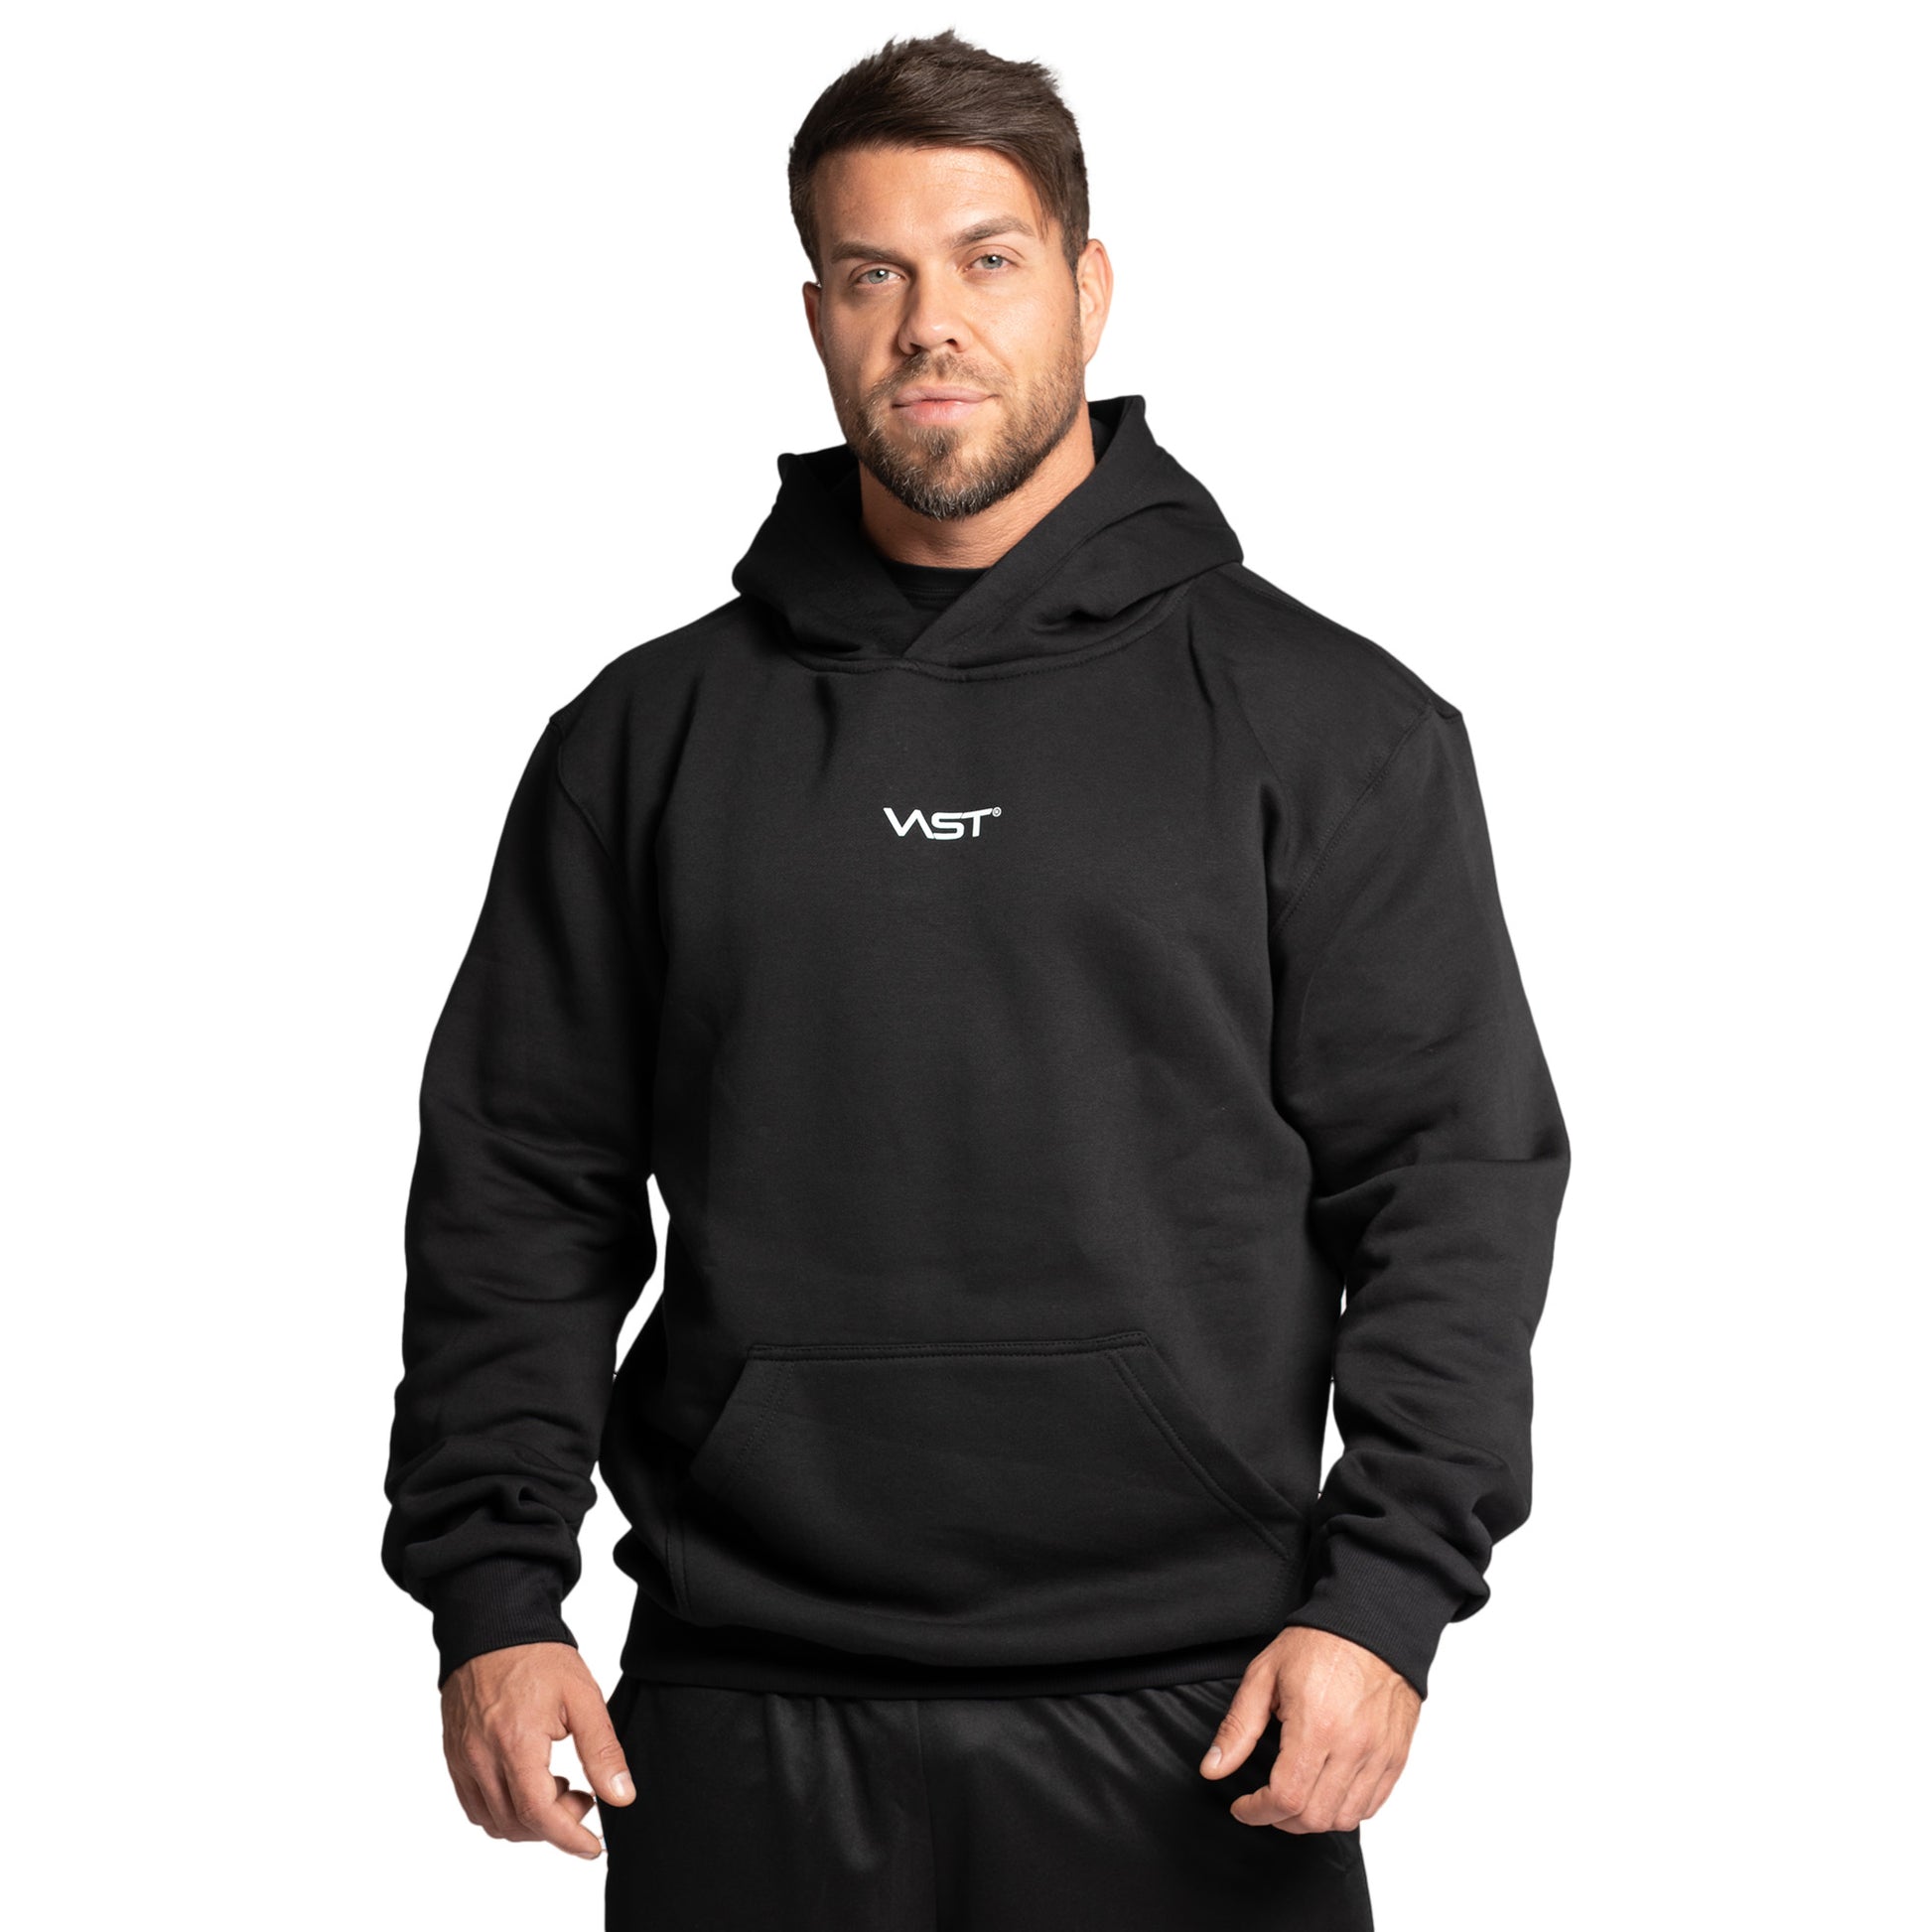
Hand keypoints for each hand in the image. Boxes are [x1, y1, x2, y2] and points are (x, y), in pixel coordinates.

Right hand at [440, 1641, 635, 1857]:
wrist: (493, 1627)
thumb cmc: (538, 1657)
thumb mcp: (582, 1697)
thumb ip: (602, 1750)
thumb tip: (621, 1797)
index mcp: (515, 1743)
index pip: (539, 1814)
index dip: (569, 1838)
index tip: (594, 1847)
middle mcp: (480, 1758)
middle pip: (517, 1824)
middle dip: (556, 1824)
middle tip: (583, 1795)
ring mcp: (462, 1760)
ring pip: (494, 1822)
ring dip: (529, 1820)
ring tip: (556, 1784)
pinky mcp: (454, 1756)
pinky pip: (475, 1805)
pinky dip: (503, 1810)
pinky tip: (528, 1783)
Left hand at [1198, 1627, 1420, 1832]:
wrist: (1371, 1625)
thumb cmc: (1318, 1645)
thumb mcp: (1264, 1676)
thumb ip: (1238, 1727)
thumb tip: (1213, 1769)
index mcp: (1316, 1725)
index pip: (1286, 1797)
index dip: (1257, 1812)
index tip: (1243, 1806)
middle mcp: (1352, 1746)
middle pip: (1315, 1818)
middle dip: (1280, 1819)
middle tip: (1265, 1802)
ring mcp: (1379, 1754)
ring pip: (1344, 1819)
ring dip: (1313, 1819)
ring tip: (1295, 1798)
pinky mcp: (1395, 1757)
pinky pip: (1371, 1805)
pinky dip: (1345, 1810)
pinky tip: (1326, 1792)